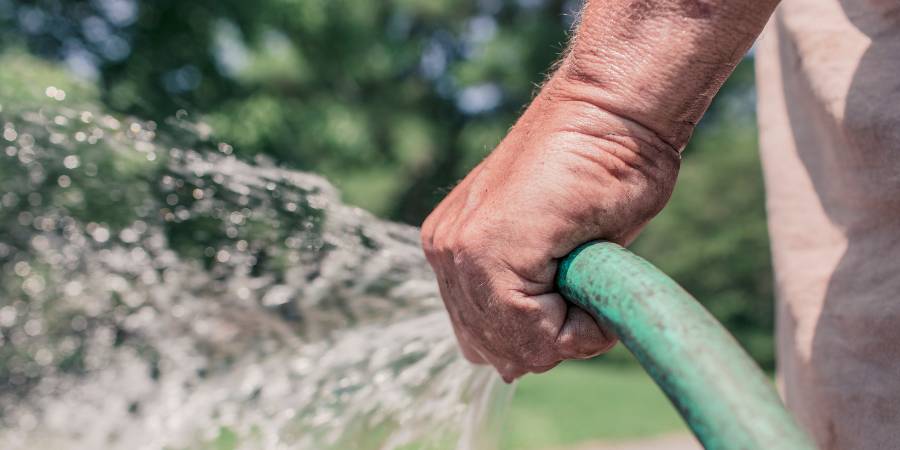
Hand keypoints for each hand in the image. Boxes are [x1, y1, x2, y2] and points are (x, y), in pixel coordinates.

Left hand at [421, 76, 680, 381]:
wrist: (613, 112)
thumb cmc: (601, 170)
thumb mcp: (556, 249)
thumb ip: (529, 295)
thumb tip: (513, 363)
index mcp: (455, 250)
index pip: (486, 339)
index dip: (544, 335)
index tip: (578, 289)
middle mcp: (446, 252)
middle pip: (496, 352)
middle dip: (550, 338)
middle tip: (585, 284)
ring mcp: (458, 252)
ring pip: (515, 349)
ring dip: (566, 331)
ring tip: (588, 272)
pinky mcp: (483, 251)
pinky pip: (532, 333)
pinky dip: (579, 326)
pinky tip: (592, 274)